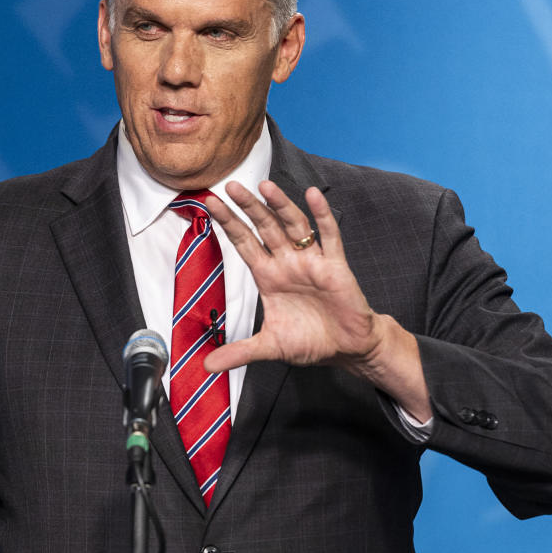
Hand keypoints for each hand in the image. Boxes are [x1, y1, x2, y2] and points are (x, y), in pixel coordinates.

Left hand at [203, 180, 431, 421]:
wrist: (346, 349)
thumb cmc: (310, 341)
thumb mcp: (269, 347)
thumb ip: (238, 352)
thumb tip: (205, 367)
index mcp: (268, 276)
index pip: (244, 243)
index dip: (228, 224)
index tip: (209, 203)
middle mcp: (287, 263)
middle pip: (264, 228)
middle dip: (248, 208)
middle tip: (230, 185)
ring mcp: (311, 261)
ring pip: (293, 226)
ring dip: (280, 206)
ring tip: (264, 186)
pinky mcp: (335, 266)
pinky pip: (329, 236)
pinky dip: (323, 215)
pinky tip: (313, 195)